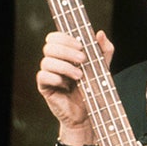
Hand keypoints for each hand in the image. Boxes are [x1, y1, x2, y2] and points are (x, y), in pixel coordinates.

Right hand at [35, 30, 114, 144]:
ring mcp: (48, 74)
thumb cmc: (94, 87)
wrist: (91, 112)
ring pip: (46, 61)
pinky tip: (66, 84)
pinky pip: (42, 76)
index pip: (54, 37)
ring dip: (65, 67)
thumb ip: (104, 50)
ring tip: (80, 76)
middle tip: (83, 59)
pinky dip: (55, 78)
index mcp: (65, 53)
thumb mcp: (103, 67)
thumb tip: (100, 33)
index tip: (81, 45)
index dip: (65, 38)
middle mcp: (54, 61)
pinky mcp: (45, 87)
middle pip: (49, 47)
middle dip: (67, 51)